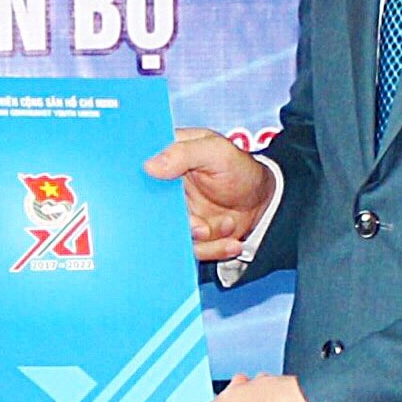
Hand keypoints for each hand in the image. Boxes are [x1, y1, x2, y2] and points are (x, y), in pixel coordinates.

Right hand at [143, 127, 275, 262]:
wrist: (262, 201)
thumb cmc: (239, 169)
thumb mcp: (216, 151)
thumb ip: (184, 153)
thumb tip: (149, 166)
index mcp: (167, 159)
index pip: (139, 167)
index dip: (141, 181)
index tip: (157, 194)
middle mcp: (166, 189)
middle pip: (150, 209)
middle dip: (179, 220)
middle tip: (201, 226)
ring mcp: (176, 214)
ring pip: (172, 234)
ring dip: (204, 235)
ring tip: (228, 224)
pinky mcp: (189, 236)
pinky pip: (191, 250)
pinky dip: (214, 248)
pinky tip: (232, 241)